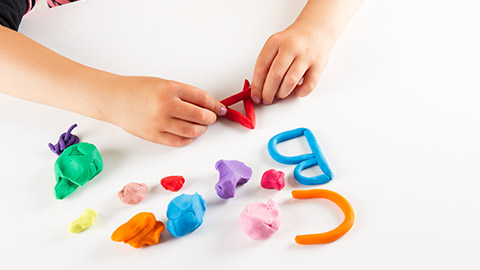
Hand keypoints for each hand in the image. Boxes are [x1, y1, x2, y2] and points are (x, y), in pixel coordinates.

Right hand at [107, 76, 225, 145]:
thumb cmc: (139, 89)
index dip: (215, 105)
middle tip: (211, 118)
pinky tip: (188, 133)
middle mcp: (166, 105)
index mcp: (170, 88)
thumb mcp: (164, 84)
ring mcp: (160, 122)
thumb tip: (208, 106)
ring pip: (192, 131)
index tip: (221, 108)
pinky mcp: (154, 136)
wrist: (114, 99)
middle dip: (210, 118)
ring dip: (201, 130)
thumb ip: (185, 95)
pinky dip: (188, 138)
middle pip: (201, 116)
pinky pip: (179, 141)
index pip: (202, 98)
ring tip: (200, 126)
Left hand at [251, 22, 333, 104]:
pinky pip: (309, 85)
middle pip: (275, 75)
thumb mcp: (276, 45)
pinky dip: (300, 92)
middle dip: (268, 92)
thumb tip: (258, 88)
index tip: (255, 96)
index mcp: (275, 42)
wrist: (316, 29)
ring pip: (291, 81)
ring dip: (282, 93)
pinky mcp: (319, 64)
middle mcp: (291, 47)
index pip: (261, 67)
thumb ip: (266, 63)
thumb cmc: (293, 42)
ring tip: (279, 95)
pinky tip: (296, 91)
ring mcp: (306, 55)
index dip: (257, 85)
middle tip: (266, 100)